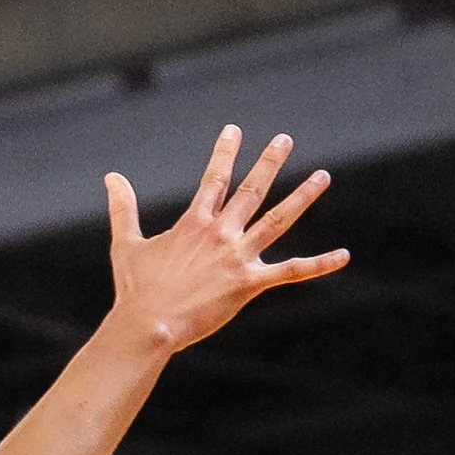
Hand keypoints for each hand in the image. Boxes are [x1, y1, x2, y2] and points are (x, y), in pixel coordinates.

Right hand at [104, 126, 347, 352]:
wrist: (146, 325)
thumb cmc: (135, 289)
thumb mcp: (125, 244)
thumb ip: (122, 208)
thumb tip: (111, 178)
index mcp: (193, 224)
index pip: (213, 179)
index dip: (225, 152)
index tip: (234, 130)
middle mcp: (220, 233)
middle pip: (251, 190)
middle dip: (269, 162)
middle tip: (284, 140)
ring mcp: (237, 257)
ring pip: (278, 220)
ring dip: (302, 197)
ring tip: (323, 176)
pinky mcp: (249, 284)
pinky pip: (291, 272)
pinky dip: (319, 264)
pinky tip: (344, 256)